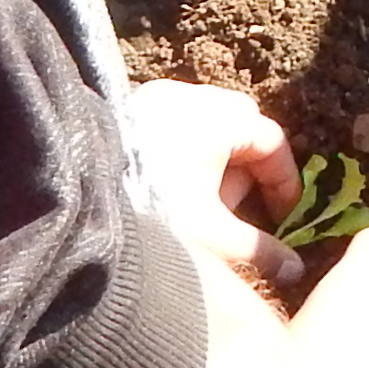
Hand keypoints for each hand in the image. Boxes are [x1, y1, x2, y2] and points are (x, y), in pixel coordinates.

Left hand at [123, 76, 295, 291]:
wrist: (73, 202)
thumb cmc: (152, 215)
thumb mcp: (214, 238)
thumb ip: (260, 250)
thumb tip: (295, 270)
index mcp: (216, 119)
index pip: (272, 139)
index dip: (284, 180)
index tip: (283, 215)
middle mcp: (188, 98)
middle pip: (240, 122)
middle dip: (249, 166)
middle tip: (240, 206)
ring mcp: (153, 100)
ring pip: (204, 122)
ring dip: (216, 159)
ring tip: (203, 203)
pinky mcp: (127, 112)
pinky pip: (171, 124)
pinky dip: (184, 152)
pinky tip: (170, 192)